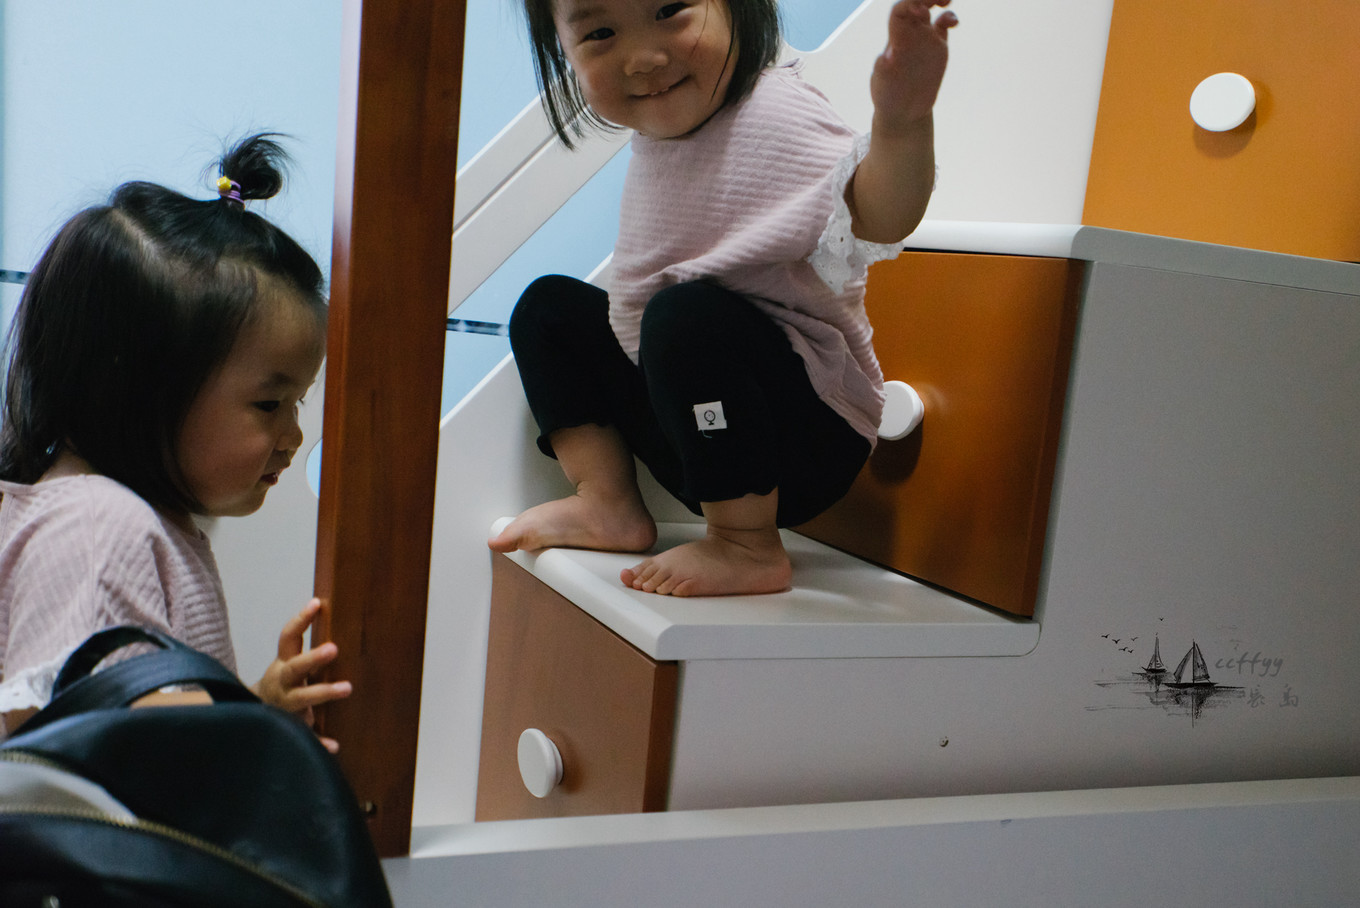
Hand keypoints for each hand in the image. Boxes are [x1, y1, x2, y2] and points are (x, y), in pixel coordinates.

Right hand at [253, 598, 352, 752]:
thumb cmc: (283, 685)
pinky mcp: (291, 727)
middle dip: (313, 658)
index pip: (289, 638)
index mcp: (283, 665)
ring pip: (302, 698)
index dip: (301, 620)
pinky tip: (335, 745)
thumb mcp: (289, 665)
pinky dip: (320, 741)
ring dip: (323, 692)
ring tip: (347, 687)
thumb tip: (326, 614)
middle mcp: (283, 683)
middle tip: (334, 648)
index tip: (316, 603)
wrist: (251, 718)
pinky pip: (307, 735)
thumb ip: (305, 649)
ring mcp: (286, 706)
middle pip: (296, 668)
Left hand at [870, 0, 957, 135]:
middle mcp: (909, 34)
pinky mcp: (937, 48)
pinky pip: (943, 26)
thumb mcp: (882, 85)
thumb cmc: (887, 97)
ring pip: (930, 10)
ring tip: (947, 1)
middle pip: (916, 4)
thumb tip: (887, 57)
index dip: (910, 4)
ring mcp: (924, 39)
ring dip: (938, 0)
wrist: (903, 111)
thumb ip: (883, 70)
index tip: (921, 10)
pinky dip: (949, 18)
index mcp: (895, 39)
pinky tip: (954, 22)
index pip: (901, 11)